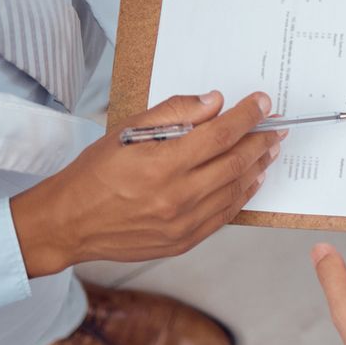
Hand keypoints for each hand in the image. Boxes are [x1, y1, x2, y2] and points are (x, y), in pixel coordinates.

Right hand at [10, 91, 280, 273]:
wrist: (69, 223)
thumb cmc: (94, 173)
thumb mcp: (127, 131)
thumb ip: (173, 113)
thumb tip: (213, 102)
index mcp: (162, 164)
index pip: (220, 134)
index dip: (246, 115)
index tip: (262, 102)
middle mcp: (177, 196)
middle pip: (235, 162)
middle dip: (260, 141)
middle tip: (276, 127)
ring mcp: (182, 223)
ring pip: (235, 190)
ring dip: (257, 168)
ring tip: (269, 151)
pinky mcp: (183, 242)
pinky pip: (224, 216)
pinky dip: (242, 196)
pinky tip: (250, 181)